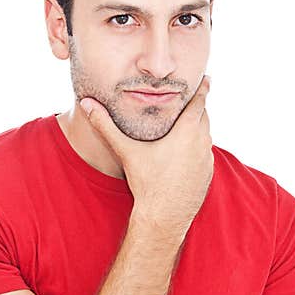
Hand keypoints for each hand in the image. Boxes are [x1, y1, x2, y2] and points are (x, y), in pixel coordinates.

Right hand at [81, 75, 212, 236]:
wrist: (164, 217)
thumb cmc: (147, 183)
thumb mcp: (126, 151)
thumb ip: (106, 125)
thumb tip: (86, 103)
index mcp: (187, 131)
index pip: (199, 102)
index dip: (202, 88)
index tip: (207, 77)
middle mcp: (202, 143)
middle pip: (204, 117)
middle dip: (198, 108)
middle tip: (192, 99)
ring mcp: (207, 161)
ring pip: (206, 137)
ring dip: (198, 129)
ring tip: (188, 124)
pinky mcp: (207, 175)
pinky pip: (205, 155)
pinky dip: (198, 149)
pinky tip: (186, 152)